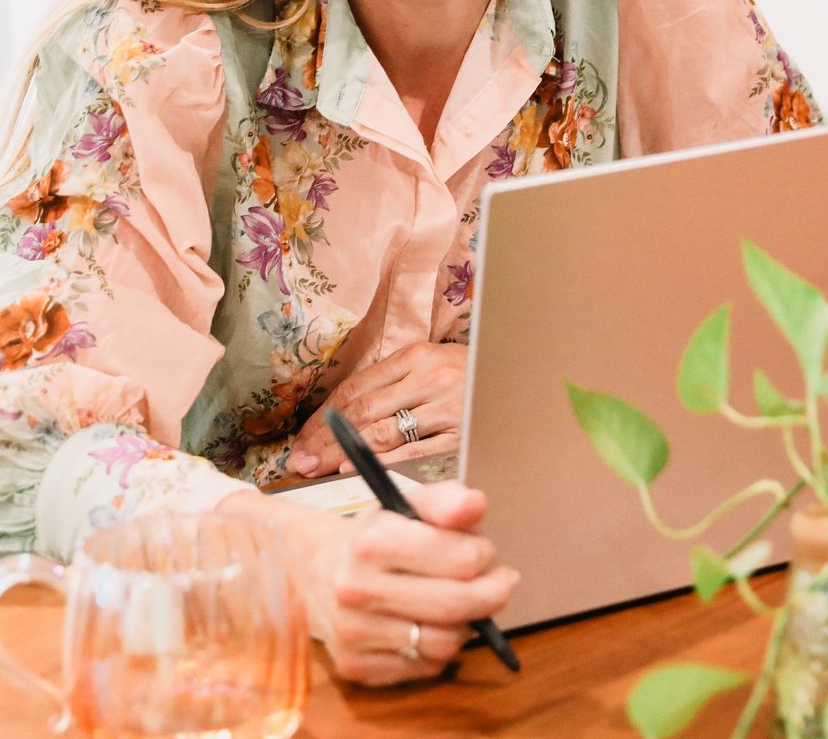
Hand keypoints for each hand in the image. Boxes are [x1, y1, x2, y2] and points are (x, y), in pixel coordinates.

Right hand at [221, 481, 518, 685]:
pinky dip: (440, 650)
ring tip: (461, 605)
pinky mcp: (354, 666)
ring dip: (466, 625)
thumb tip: (476, 505)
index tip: (484, 553)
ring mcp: (352, 632)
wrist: (312, 570)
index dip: (484, 555)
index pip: (459, 559)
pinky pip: (424, 668)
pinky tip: (431, 626)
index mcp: (371, 542)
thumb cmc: (373, 538)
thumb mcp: (406, 506)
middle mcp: (356, 589)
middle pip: (456, 605)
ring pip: (445, 643)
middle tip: (500, 584)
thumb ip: (446, 501)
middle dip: (491, 594)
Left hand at [288, 341, 465, 477]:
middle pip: (362, 411)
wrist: (529, 380)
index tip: (301, 440)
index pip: (355, 388)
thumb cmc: (476, 378)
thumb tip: (345, 417)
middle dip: (324, 439)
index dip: (323, 417)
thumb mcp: (435, 367)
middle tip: (298, 462)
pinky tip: (355, 471)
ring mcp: (448, 405)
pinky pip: (415, 452)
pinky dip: (382, 463)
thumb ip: (397, 386)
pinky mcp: (464, 433)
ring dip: (342, 454)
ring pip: (382, 432)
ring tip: (315, 469)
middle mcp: (430, 376)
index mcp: (418, 356)